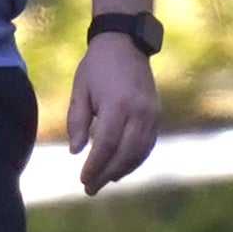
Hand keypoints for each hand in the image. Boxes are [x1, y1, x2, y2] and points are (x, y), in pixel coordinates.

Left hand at [67, 34, 160, 193]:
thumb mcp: (80, 90)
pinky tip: (122, 167)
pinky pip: (148, 144)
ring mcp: (151, 113)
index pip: (106, 145)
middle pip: (125, 154)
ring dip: (122, 170)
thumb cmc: (97, 66)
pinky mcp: (156, 114)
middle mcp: (138, 111)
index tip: (83, 180)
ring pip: (139, 152)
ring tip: (105, 180)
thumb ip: (77, 121)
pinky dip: (135, 159)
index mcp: (117, 105)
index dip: (95, 167)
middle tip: (91, 188)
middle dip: (107, 174)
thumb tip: (77, 152)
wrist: (125, 43)